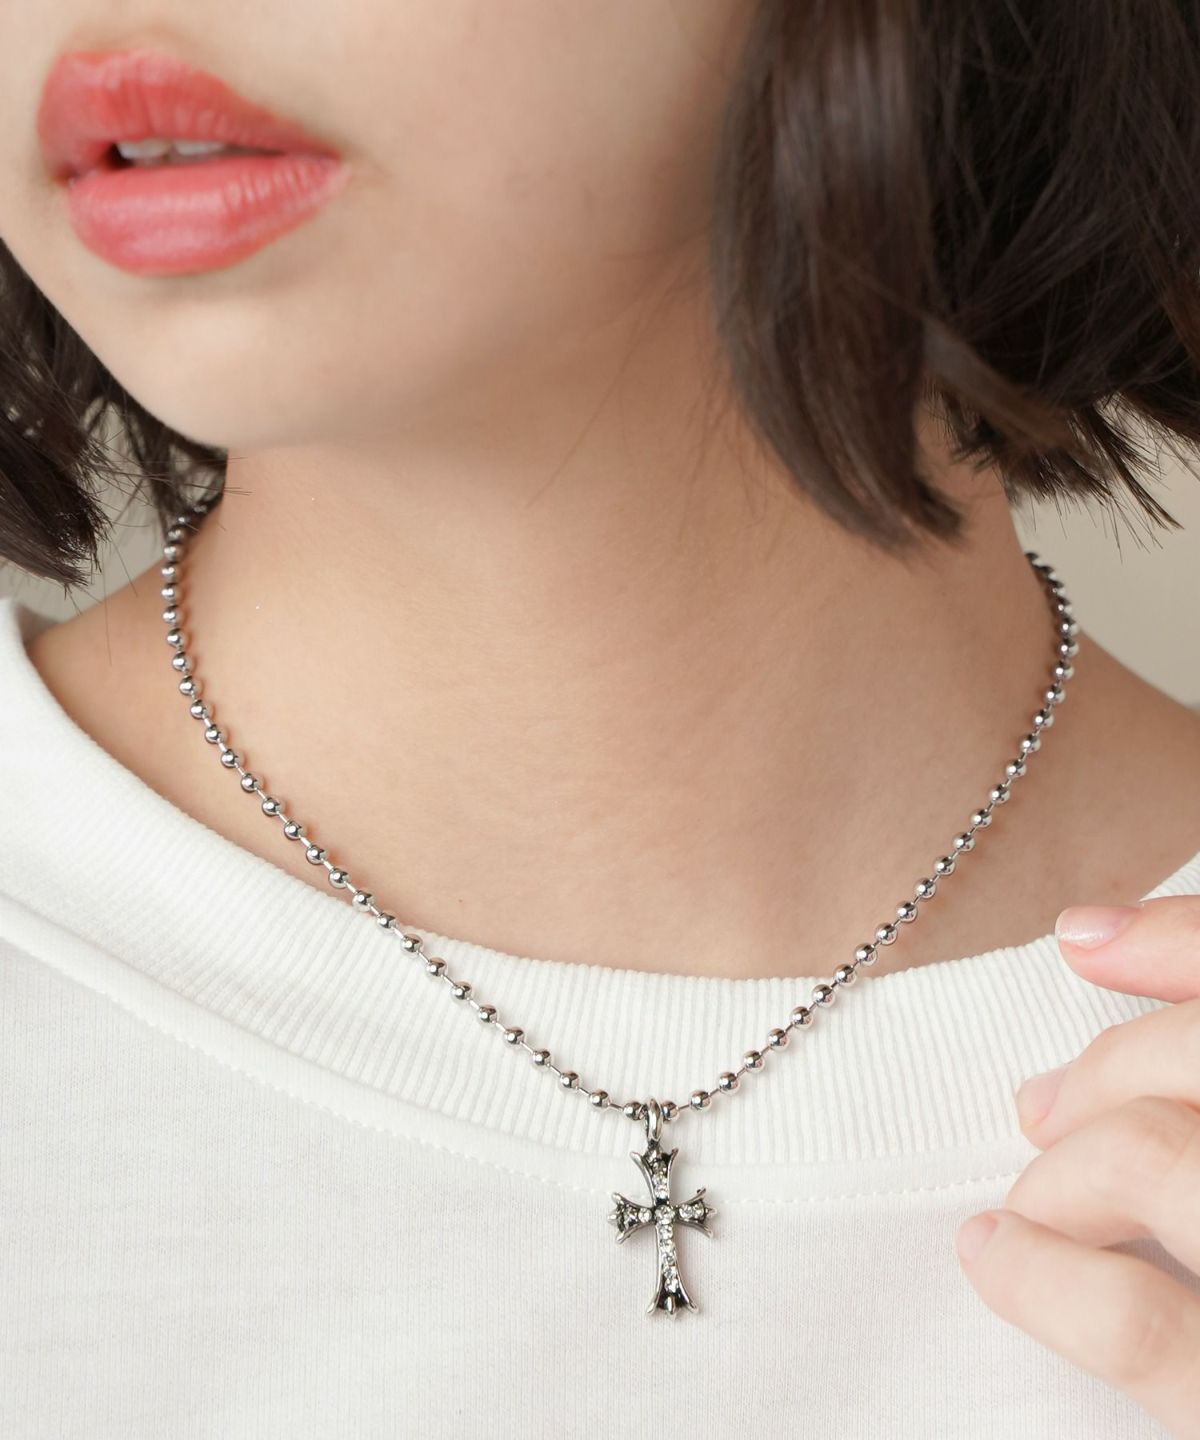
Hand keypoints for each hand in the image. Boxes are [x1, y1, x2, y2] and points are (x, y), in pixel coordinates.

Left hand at [954, 895, 1199, 1438]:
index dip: (1176, 941)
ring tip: (1034, 1201)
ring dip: (1070, 1167)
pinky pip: (1137, 1320)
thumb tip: (1088, 933)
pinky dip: (1040, 1274)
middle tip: (1043, 1107)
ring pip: (1154, 1157)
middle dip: (1108, 1067)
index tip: (1083, 943)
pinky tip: (995, 1256)